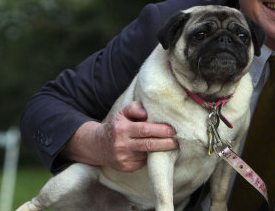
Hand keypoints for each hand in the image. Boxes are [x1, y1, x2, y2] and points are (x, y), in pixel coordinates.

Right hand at [63, 101, 178, 171]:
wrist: (97, 146)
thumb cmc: (115, 126)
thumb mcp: (122, 113)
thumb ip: (135, 108)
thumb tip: (147, 112)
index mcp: (121, 129)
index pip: (144, 130)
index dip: (160, 130)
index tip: (172, 130)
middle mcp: (122, 145)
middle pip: (149, 145)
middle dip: (166, 143)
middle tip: (177, 141)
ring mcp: (124, 158)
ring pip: (148, 154)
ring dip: (160, 150)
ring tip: (170, 144)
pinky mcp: (127, 167)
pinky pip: (144, 162)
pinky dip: (151, 156)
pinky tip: (155, 151)